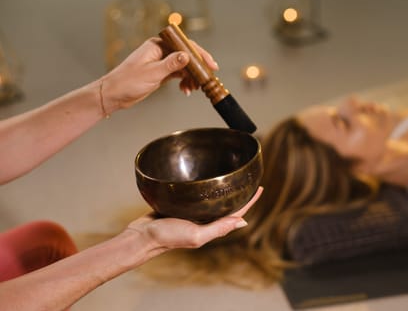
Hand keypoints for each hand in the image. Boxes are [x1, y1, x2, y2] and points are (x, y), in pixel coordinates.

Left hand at [101, 37, 218, 113]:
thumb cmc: (127, 81)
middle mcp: (161, 51)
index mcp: (158, 45)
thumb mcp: (152, 73)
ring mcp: (161, 62)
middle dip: (198, 68)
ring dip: (191, 77)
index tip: (210, 64)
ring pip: (184, 66)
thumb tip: (187, 56)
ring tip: (193, 89)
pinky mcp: (161, 72)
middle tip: (207, 78)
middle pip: (187, 55)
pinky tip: (185, 90)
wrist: (113, 94)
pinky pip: (178, 74)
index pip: (184, 45)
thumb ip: (171, 64)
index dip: (199, 54)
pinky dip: (184, 81)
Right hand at [126, 187, 262, 251]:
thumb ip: (218, 229)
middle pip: (228, 205)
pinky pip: (198, 195)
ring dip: (224, 189)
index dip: (250, 201)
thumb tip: (243, 222)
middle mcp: (205, 219)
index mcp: (212, 226)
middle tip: (250, 178)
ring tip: (233, 176)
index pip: (237, 212)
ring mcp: (193, 212)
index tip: (260, 187)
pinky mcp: (181, 205)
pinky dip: (206, 187)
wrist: (142, 235)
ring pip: (214, 199)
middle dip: (240, 193)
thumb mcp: (196, 235)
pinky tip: (207, 179)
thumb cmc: (167, 237)